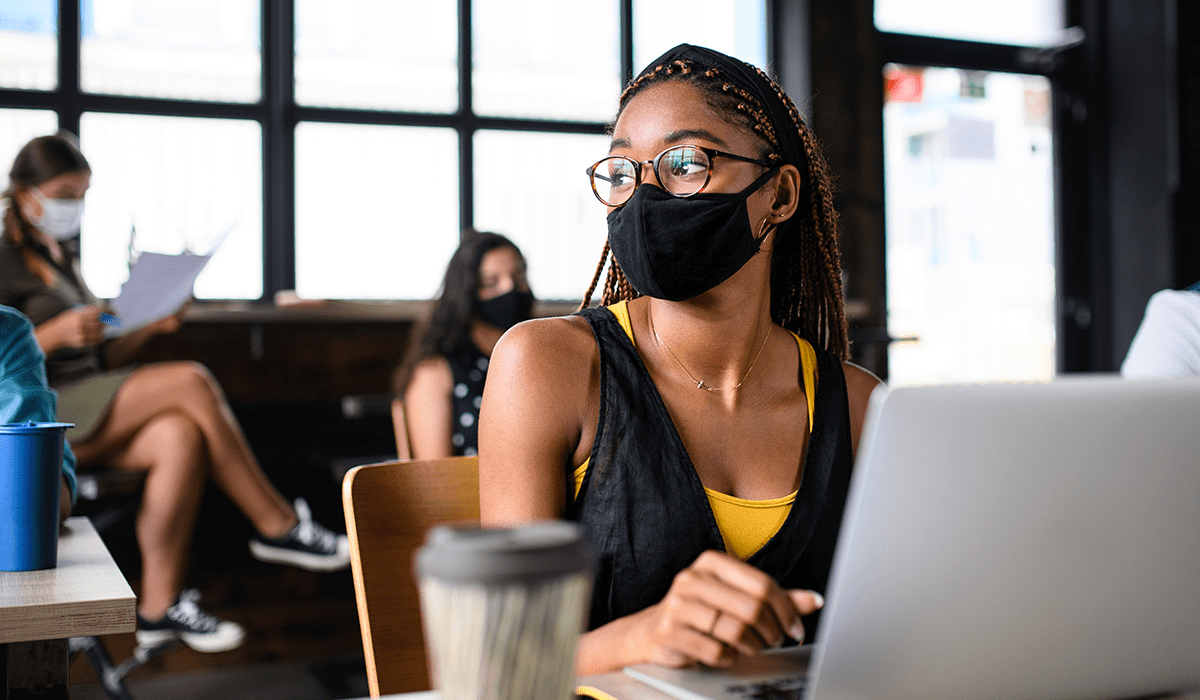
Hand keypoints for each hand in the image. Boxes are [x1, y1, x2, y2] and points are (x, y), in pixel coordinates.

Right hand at [41, 305, 104, 350]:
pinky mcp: (81, 342)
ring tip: (102, 327)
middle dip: (105, 321)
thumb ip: (85, 311)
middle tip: (108, 320)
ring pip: (99, 332)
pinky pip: (95, 340)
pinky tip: (100, 334)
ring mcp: (81, 334)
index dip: (106, 312)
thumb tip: (99, 309)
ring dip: (102, 329)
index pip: (96, 313)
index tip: (111, 312)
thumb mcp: (72, 312)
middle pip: (99, 322)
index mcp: (78, 316)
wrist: (55, 334)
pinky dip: (100, 337)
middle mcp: (80, 325)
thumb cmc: (65, 322)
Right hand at [626, 550, 823, 668]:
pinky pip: (715, 651)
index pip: (762, 584)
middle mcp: (692, 578)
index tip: (795, 627)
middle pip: (751, 608)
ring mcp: (678, 604)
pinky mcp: (670, 632)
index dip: (786, 609)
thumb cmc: (703, 610)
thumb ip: (774, 597)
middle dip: (772, 630)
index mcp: (711, 562)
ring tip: (753, 646)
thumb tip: (814, 599)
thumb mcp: (738, 596)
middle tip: (776, 640)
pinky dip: (729, 657)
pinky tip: (727, 652)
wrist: (655, 630)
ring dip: (753, 645)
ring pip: (735, 631)